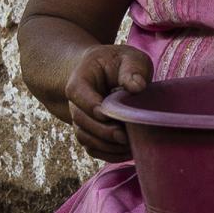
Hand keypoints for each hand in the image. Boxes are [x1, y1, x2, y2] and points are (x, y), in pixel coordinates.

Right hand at [61, 43, 153, 158]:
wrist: (107, 73)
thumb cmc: (120, 64)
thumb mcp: (129, 58)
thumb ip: (133, 69)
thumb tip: (137, 87)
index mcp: (81, 79)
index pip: (78, 93)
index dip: (93, 106)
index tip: (111, 114)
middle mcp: (76, 103)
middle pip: (81, 120)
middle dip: (103, 131)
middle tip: (125, 136)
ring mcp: (81, 120)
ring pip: (85, 138)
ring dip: (107, 146)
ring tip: (131, 145)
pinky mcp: (90, 134)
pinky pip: (94, 150)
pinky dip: (110, 154)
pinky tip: (129, 151)